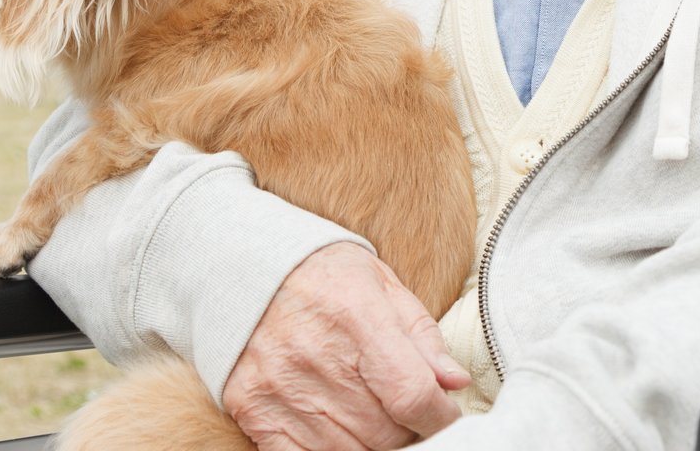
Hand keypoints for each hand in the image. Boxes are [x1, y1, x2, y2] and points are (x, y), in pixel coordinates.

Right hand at [224, 243, 467, 450]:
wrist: (245, 266)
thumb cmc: (326, 276)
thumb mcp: (382, 286)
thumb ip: (422, 337)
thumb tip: (455, 383)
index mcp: (356, 315)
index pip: (411, 393)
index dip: (440, 416)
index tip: (446, 414)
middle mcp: (315, 355)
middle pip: (384, 431)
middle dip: (410, 430)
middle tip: (410, 413)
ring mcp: (280, 387)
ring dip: (374, 444)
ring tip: (377, 418)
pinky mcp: (253, 409)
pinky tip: (343, 433)